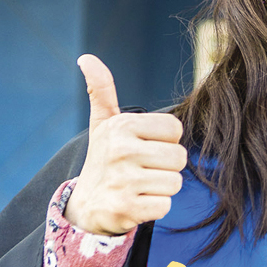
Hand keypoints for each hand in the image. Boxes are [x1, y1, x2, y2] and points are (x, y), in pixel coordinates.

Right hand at [65, 54, 186, 234]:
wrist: (86, 205)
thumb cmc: (104, 159)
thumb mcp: (102, 124)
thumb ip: (101, 90)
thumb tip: (86, 58)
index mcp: (121, 126)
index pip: (175, 129)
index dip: (165, 142)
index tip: (144, 148)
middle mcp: (121, 151)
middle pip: (179, 157)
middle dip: (166, 167)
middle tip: (143, 170)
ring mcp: (123, 181)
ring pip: (175, 182)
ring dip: (161, 188)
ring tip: (140, 186)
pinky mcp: (126, 208)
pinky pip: (165, 206)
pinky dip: (155, 207)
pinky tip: (137, 203)